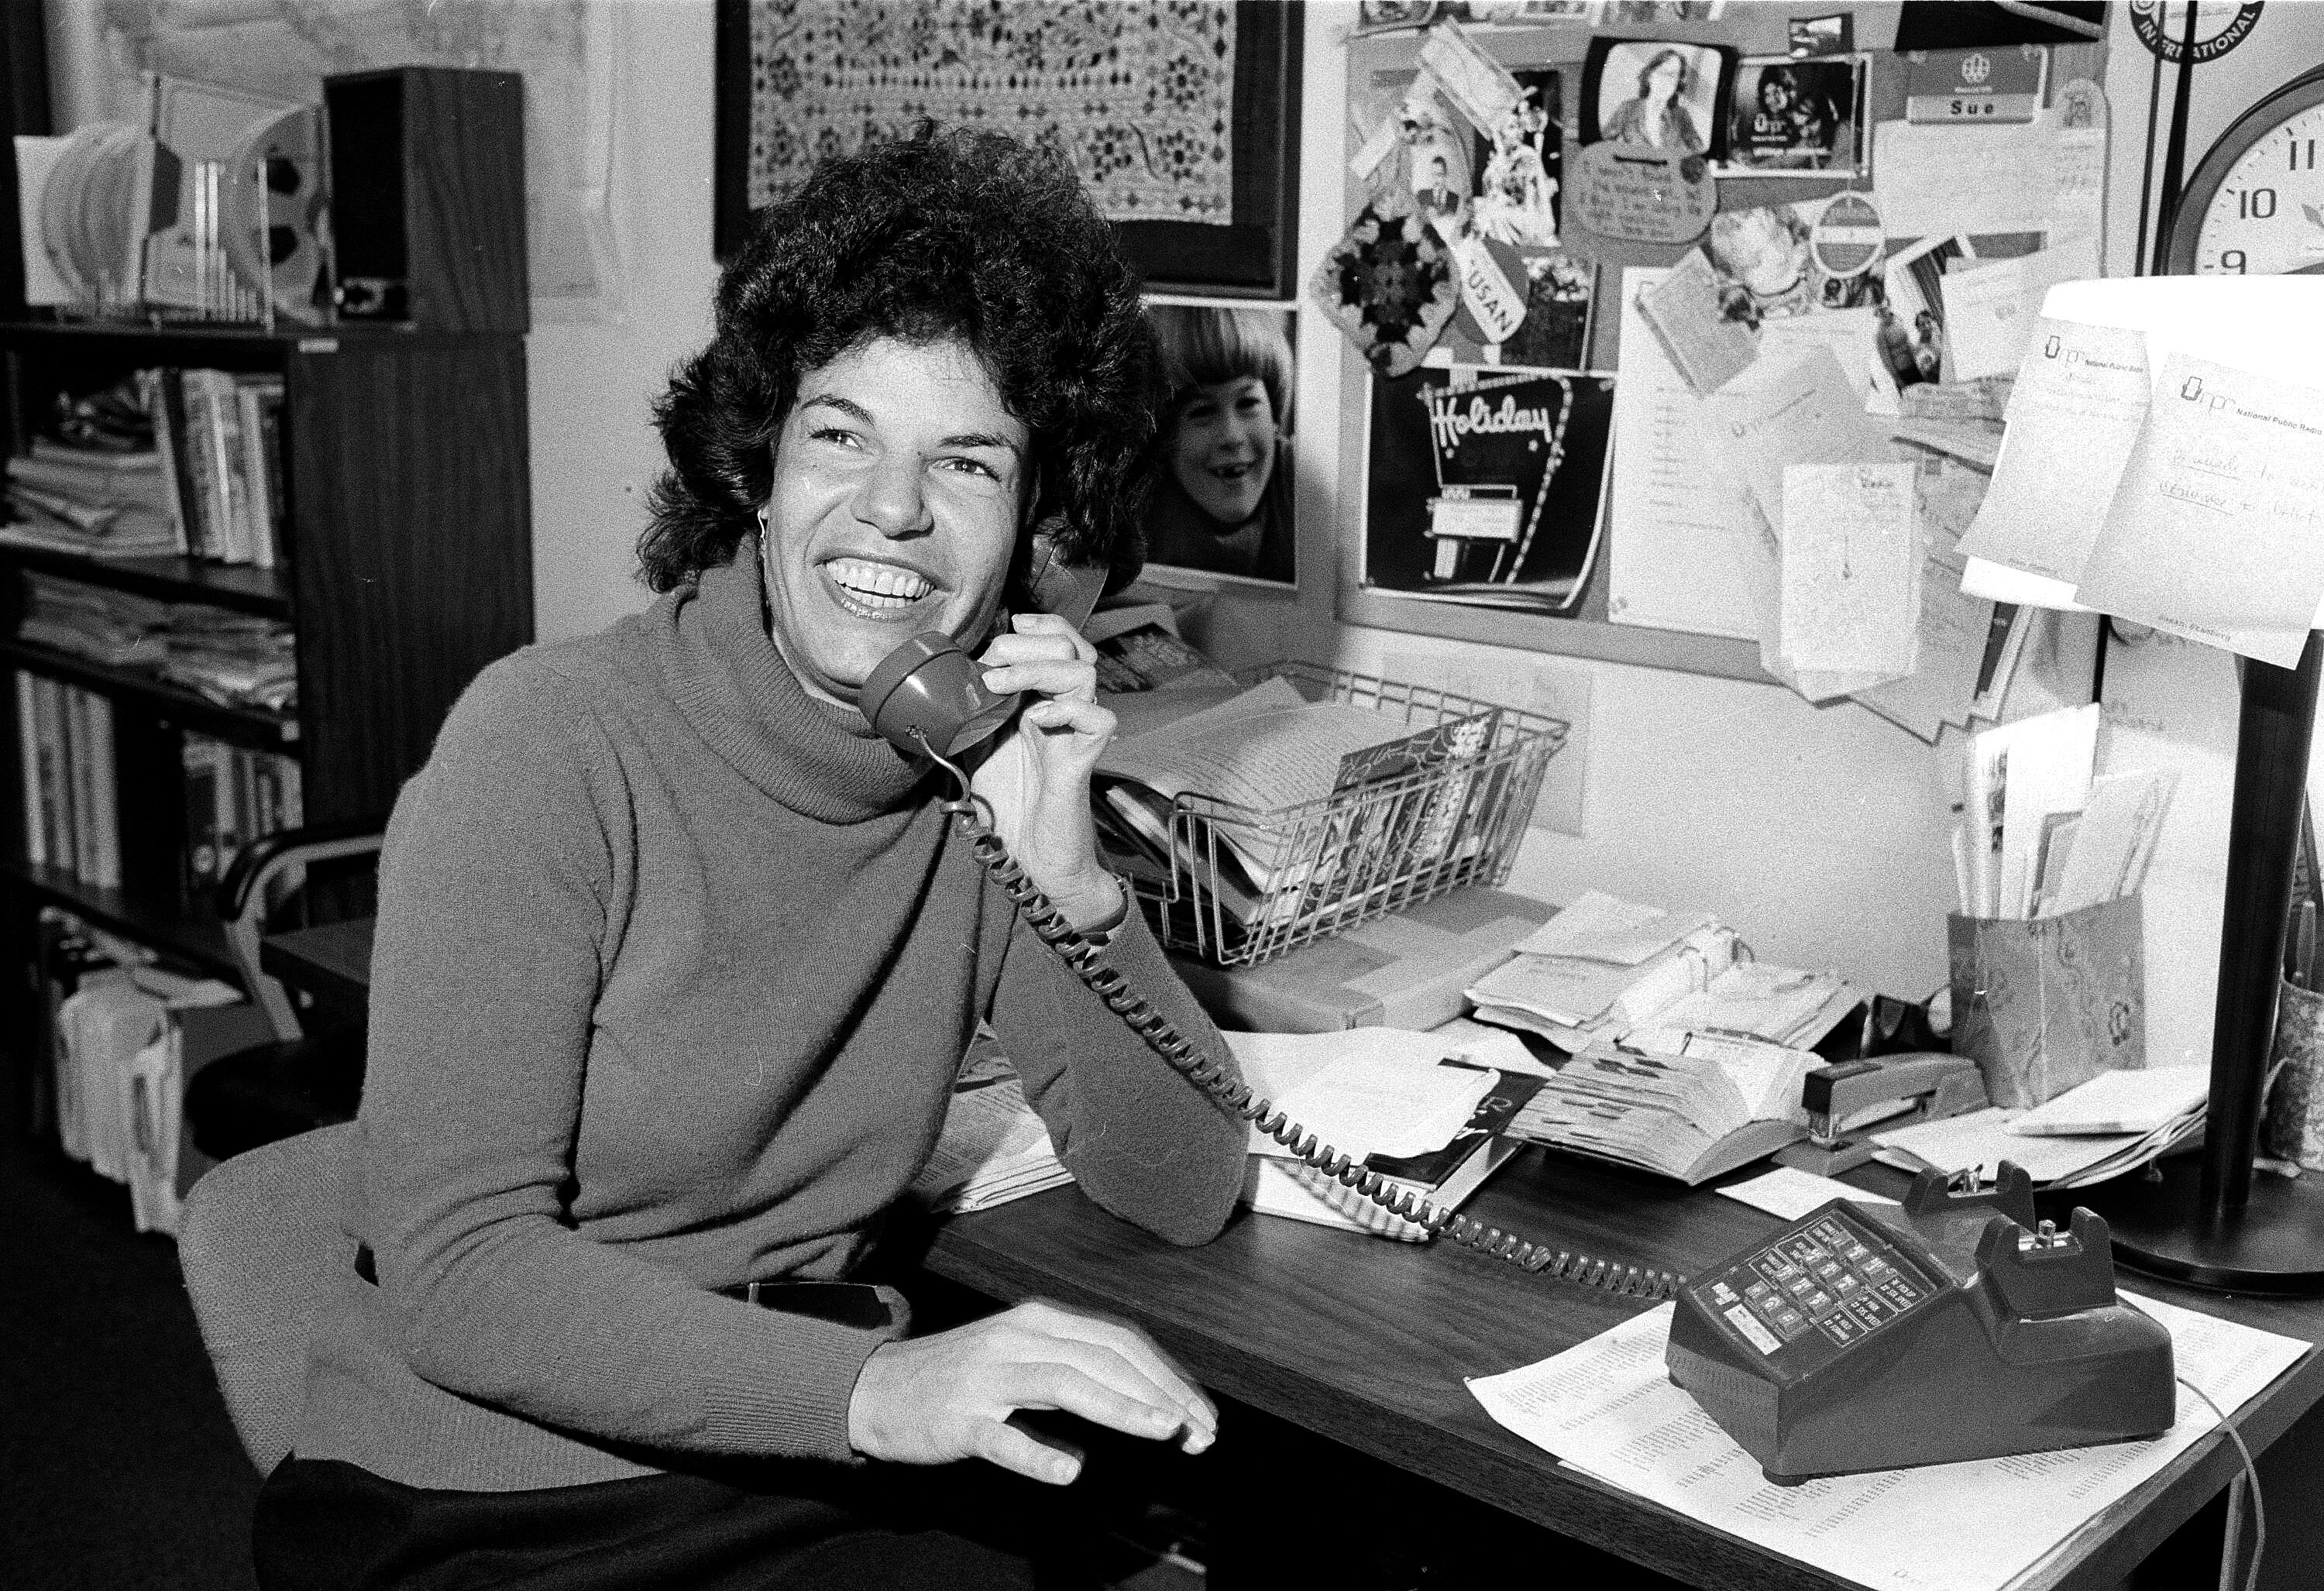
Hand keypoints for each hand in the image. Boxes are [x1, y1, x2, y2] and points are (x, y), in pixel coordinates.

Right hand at [847, 1298, 1217, 1483]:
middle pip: (1103, 1358)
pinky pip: (1002, 1437)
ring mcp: (986, 1377)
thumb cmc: (962, 1377)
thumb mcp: (1023, 1356)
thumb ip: (1078, 1370)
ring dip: (1120, 1408)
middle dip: (1159, 1393)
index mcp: (1039, 1320)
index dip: (1166, 1375)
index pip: (1119, 1340)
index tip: (1201, 1411)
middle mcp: (1017, 1337)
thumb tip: (1147, 1399)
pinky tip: (1070, 1470)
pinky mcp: (958, 1418)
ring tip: (1163, 1430)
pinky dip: (1038, 1453)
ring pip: (1064, 1384)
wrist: (877, 1387)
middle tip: (1200, 1430)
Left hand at [969, 613, 1121, 930]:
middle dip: (1028, 644)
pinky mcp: (1084, 760)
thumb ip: (966, 713)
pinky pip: (1100, 718)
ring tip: (1000, 686)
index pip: (1059, 641)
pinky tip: (1037, 720)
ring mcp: (1076, 733)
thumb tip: (935, 682)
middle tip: (993, 664)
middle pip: (1071, 647)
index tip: (1006, 628)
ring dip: (1036, 669)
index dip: (1040, 625)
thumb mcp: (974, 746)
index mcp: (1042, 699)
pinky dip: (1068, 710)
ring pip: (1085, 672)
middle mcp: (1064, 709)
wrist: (1028, 857)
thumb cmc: (1007, 804)